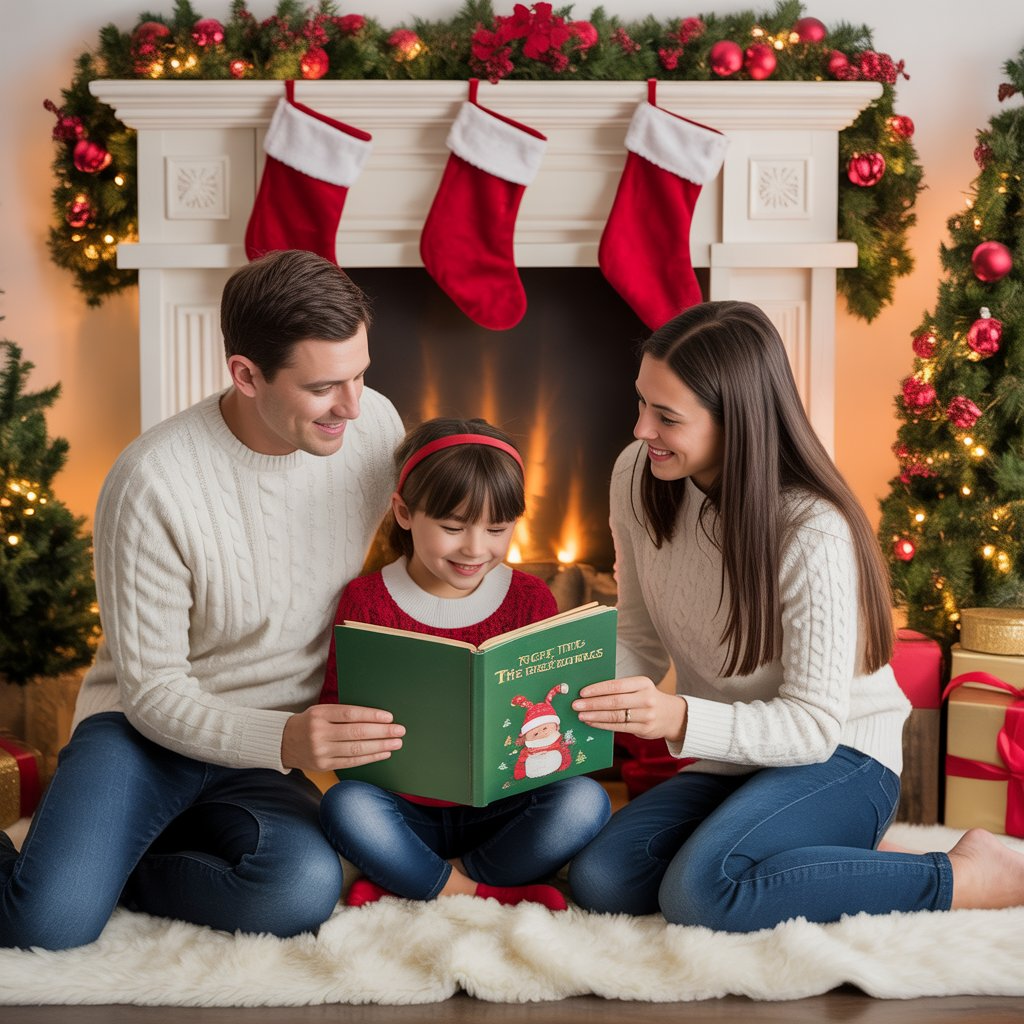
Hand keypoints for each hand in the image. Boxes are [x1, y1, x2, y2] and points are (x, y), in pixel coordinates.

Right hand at [281, 703, 404, 771]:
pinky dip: (370, 758)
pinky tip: (383, 753)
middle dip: (381, 732)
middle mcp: (319, 733)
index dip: (371, 715)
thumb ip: (343, 714)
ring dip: (379, 746)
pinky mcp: (323, 765)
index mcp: (319, 714)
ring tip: (396, 743)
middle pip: (356, 732)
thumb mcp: (321, 711)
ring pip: (355, 749)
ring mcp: (320, 751)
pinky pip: (351, 762)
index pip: (350, 714)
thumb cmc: (310, 722)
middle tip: (400, 730)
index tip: (389, 717)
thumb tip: (377, 717)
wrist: (283, 742)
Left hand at [573, 676, 686, 744]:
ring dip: (595, 716)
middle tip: (576, 705)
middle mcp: (646, 698)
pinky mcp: (644, 729)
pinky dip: (603, 725)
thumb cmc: (647, 697)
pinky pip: (619, 727)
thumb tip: (590, 692)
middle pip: (614, 702)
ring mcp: (646, 715)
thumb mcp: (639, 687)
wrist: (672, 715)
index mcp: (643, 683)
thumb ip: (620, 689)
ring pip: (615, 716)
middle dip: (592, 704)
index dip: (598, 689)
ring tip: (581, 715)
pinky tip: (592, 723)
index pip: (617, 685)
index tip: (582, 692)